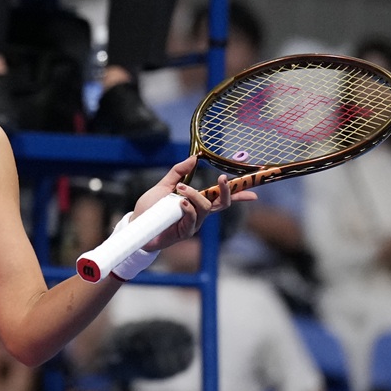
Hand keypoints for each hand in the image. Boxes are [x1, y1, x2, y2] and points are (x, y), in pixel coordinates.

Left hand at [136, 156, 256, 251]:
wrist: (136, 224)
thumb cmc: (151, 208)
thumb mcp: (164, 186)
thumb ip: (178, 172)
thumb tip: (194, 157)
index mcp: (197, 201)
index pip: (222, 197)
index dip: (239, 194)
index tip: (254, 191)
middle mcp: (199, 213)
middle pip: (222, 203)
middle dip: (226, 191)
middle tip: (222, 178)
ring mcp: (193, 223)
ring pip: (206, 208)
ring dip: (195, 195)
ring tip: (180, 189)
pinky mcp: (184, 232)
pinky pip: (193, 219)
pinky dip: (189, 208)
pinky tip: (181, 202)